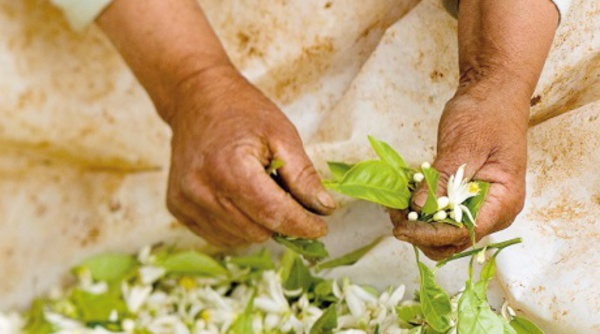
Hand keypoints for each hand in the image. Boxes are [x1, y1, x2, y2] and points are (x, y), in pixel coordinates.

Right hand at [164, 65, 335, 246]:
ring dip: (259, 225)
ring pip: (240, 238)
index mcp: (230, 169)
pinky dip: (238, 226)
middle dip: (282, 222)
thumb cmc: (242, 112)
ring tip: (261, 192)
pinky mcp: (178, 208)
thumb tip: (324, 209)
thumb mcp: (282, 135)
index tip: (321, 226)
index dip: (303, 225)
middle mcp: (202, 190)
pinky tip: (241, 200)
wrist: (194, 98)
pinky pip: (219, 236)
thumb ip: (303, 176)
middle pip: (258, 231)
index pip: (274, 214)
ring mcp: (186, 201)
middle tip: (290, 199)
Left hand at [391, 91, 527, 259]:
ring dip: (419, 226)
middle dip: (422, 234)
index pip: (464, 232)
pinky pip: (443, 215)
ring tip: (395, 209)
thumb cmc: (486, 114)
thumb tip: (419, 207)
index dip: (431, 234)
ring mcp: (480, 206)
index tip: (402, 228)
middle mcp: (495, 211)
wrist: (493, 93)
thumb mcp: (464, 144)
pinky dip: (422, 213)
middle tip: (394, 217)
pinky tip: (403, 201)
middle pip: (455, 241)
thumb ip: (444, 177)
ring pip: (446, 232)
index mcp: (504, 200)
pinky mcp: (465, 198)